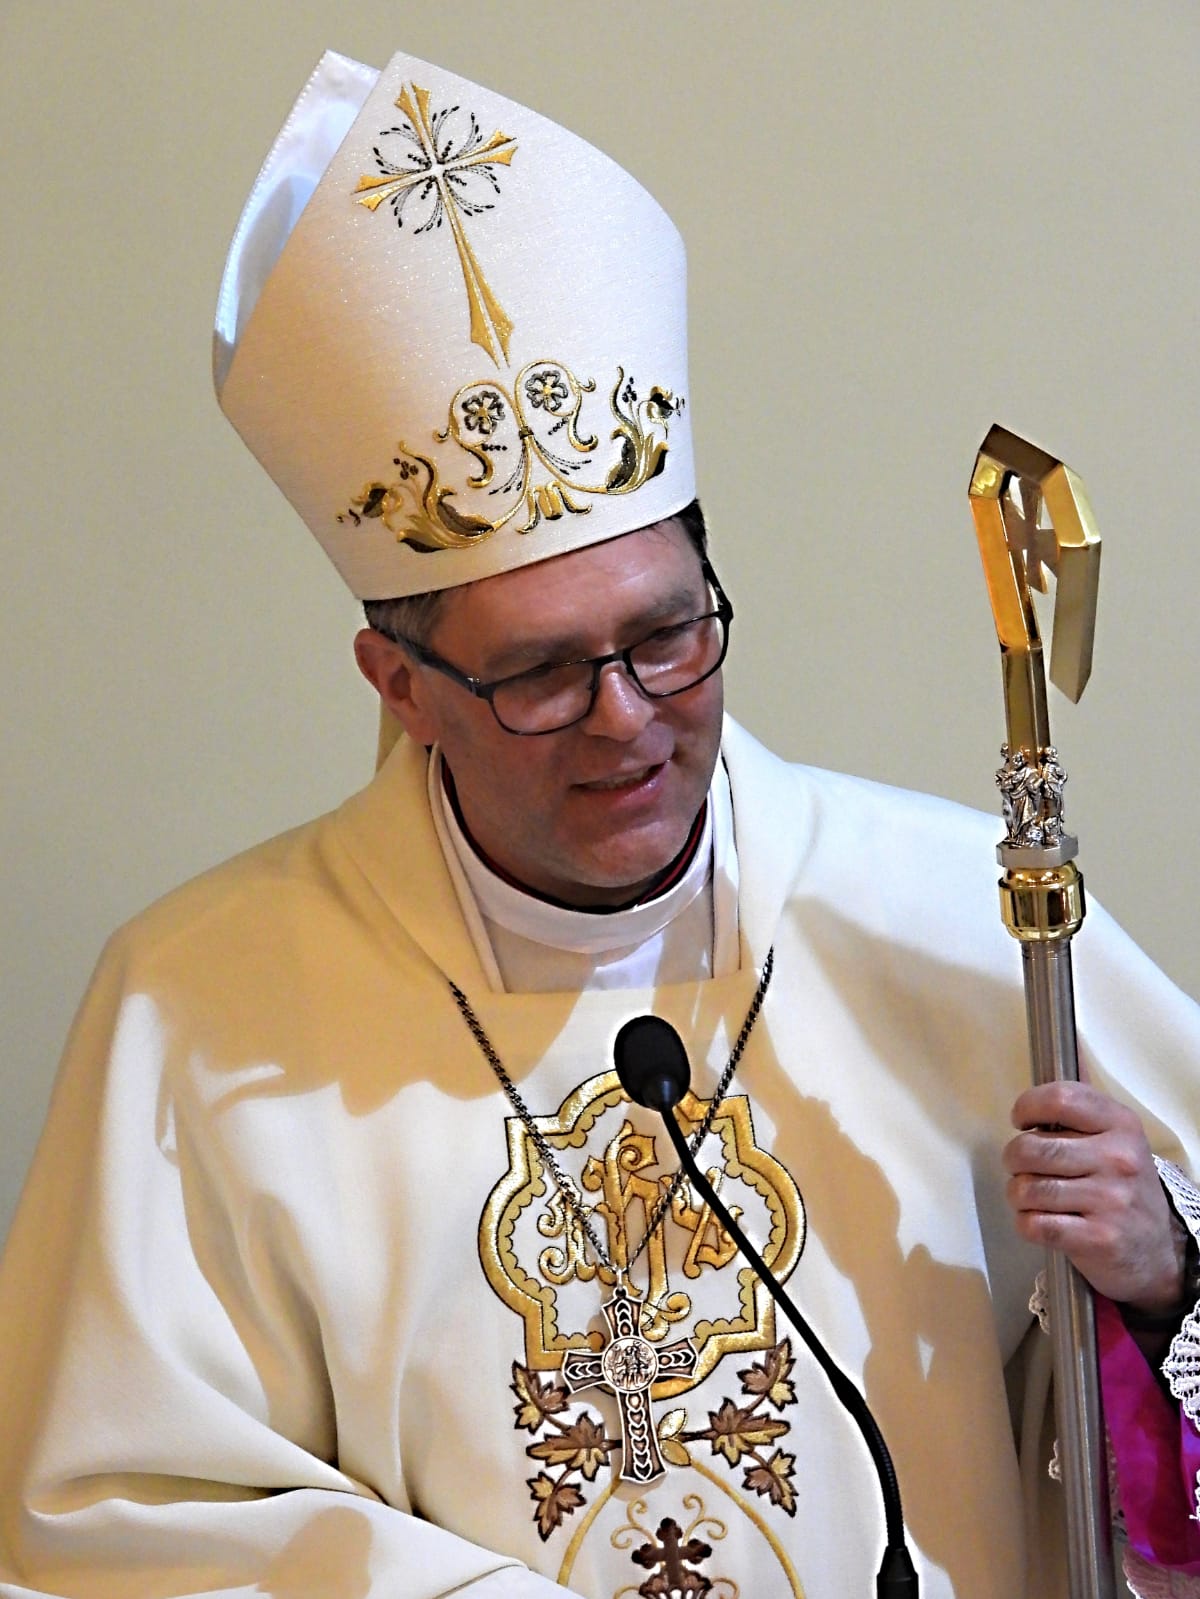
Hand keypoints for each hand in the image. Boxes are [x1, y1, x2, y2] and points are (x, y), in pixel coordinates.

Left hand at [1003, 1081, 1186, 1314]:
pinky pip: (1033, 1225)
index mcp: (1121, 1124)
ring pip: (1026, 1189)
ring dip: (1018, 1196)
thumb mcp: (1115, 1138)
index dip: (1027, 1107)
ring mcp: (1111, 1200)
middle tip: (1024, 1168)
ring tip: (1034, 1198)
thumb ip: (1081, 1109)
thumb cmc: (1119, 1186)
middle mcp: (1118, 1158)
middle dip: (1013, 1160)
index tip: (1023, 1123)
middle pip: (1030, 1148)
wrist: (1155, 1251)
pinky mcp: (1098, 1239)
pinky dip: (1026, 1224)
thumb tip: (1066, 1056)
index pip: (1060, 1098)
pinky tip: (1042, 1221)